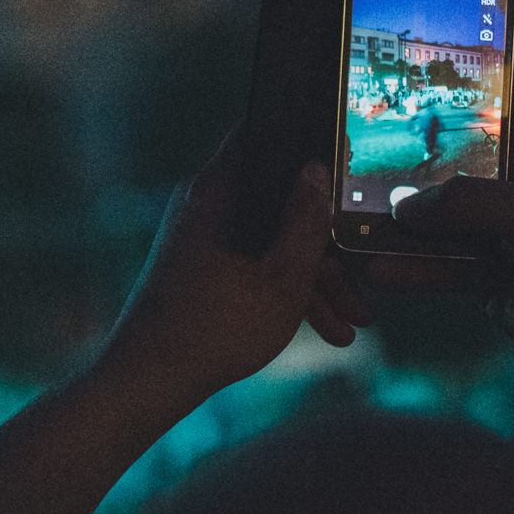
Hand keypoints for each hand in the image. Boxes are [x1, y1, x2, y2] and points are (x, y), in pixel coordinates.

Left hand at [101, 132, 358, 404]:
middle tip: (366, 279)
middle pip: (277, 199)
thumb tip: (316, 169)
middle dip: (326, 242)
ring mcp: (198, 234)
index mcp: (219, 189)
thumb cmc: (215, 329)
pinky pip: (250, 261)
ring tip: (354, 322)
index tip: (348, 159)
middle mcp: (204, 202)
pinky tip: (325, 330)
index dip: (307, 137)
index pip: (263, 133)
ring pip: (268, 238)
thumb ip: (306, 220)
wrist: (147, 380)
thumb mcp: (283, 278)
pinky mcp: (196, 264)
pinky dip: (283, 288)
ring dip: (313, 277)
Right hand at [367, 74, 513, 386]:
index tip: (410, 67)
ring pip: (442, 213)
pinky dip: (413, 268)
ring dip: (402, 221)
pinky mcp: (493, 269)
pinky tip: (378, 272)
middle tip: (357, 146)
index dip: (462, 74)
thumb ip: (463, 201)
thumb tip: (405, 205)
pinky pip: (443, 262)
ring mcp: (506, 225)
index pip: (503, 89)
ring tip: (352, 218)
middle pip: (457, 152)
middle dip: (411, 154)